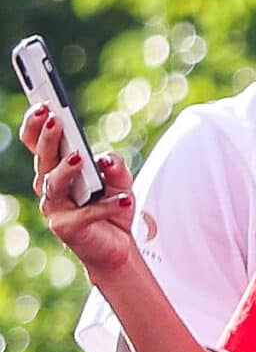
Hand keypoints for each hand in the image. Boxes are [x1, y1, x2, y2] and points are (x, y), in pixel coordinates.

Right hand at [19, 106, 139, 278]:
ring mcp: (55, 208)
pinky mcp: (67, 228)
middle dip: (47, 137)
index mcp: (57, 168)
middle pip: (43, 158)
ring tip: (80, 157)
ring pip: (54, 183)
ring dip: (66, 168)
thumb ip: (115, 166)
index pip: (38, 142)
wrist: (116, 247)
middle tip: (55, 120)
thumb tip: (105, 160)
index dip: (35, 123)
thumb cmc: (112, 206)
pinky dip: (107, 205)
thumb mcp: (120, 180)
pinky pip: (87, 213)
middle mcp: (49, 186)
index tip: (43, 105)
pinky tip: (125, 199)